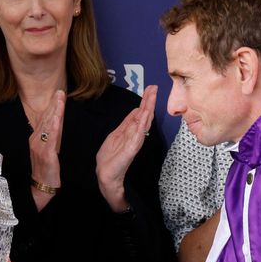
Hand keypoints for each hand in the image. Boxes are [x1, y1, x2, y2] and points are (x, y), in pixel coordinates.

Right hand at [29, 90, 65, 208]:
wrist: (42, 186)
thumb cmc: (47, 169)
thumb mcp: (48, 149)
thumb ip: (51, 137)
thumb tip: (56, 124)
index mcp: (35, 138)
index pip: (44, 118)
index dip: (52, 106)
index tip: (58, 95)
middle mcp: (35, 140)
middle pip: (46, 119)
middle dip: (53, 104)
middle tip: (60, 92)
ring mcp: (39, 146)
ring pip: (48, 125)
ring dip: (54, 111)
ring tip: (60, 99)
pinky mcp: (46, 154)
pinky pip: (50, 138)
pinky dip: (53, 127)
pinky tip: (56, 118)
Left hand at [96, 85, 156, 211]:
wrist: (106, 174)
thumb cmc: (110, 158)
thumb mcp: (116, 135)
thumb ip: (127, 124)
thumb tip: (136, 110)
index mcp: (131, 131)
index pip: (140, 113)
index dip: (145, 101)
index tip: (150, 89)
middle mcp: (135, 134)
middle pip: (144, 115)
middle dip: (149, 100)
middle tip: (154, 87)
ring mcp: (135, 141)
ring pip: (144, 121)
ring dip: (148, 108)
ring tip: (152, 96)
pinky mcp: (132, 148)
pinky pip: (139, 133)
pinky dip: (143, 123)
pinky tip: (147, 113)